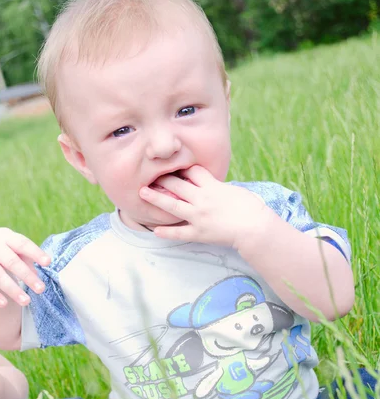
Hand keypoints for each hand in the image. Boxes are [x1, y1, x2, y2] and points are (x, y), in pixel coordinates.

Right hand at [0, 228, 49, 307]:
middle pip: (11, 262)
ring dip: (13, 290)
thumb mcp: (12, 248)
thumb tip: (37, 276)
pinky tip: (4, 304)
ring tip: (26, 301)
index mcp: (6, 237)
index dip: (35, 252)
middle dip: (27, 276)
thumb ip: (25, 259)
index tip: (48, 262)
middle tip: (41, 289)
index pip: (22, 244)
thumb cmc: (1, 249)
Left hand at [139, 166, 268, 247]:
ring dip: (156, 198)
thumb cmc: (250, 208)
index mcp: (212, 186)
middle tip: (150, 174)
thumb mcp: (234, 190)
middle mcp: (202, 199)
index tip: (173, 165)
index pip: (192, 171)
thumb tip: (210, 184)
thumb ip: (218, 187)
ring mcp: (198, 217)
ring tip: (142, 193)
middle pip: (177, 184)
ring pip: (172, 206)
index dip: (182, 167)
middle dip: (163, 178)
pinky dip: (167, 232)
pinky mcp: (199, 233)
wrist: (255, 227)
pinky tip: (155, 230)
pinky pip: (179, 233)